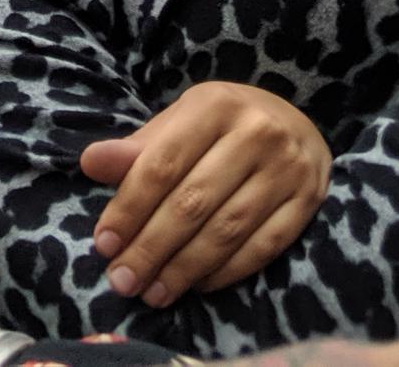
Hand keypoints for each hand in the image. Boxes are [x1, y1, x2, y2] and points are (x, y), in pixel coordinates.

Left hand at [80, 82, 329, 307]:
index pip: (162, 165)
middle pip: (193, 202)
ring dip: (185, 268)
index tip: (104, 245)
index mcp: (214, 105)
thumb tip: (90, 163)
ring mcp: (288, 169)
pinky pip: (264, 247)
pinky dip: (227, 271)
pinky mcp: (308, 202)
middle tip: (123, 280)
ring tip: (153, 293)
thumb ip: (138, 149)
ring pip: (228, 230)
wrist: (295, 123)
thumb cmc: (222, 126)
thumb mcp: (180, 122)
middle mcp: (256, 133)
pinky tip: (197, 285)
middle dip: (152, 247)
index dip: (129, 208)